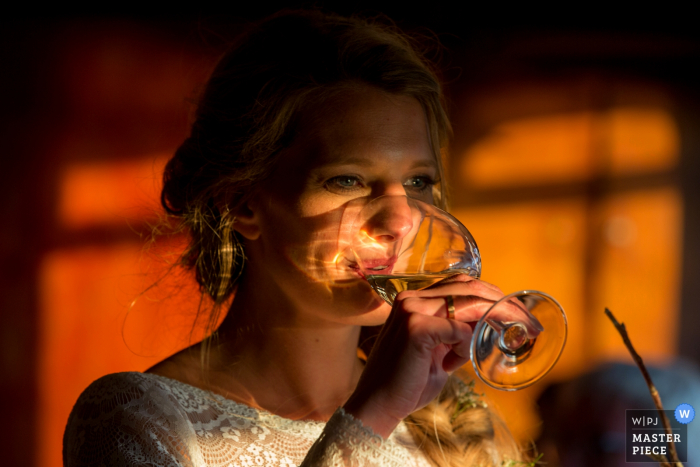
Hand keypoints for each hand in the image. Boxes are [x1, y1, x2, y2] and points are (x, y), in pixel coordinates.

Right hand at [343, 275, 508, 437]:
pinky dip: (465, 346)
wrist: (376, 405)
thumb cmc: (407, 383)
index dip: (492, 294)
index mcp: (414, 300)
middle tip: (530, 322)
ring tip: (522, 330)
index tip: (516, 312)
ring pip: (470, 303)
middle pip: (470, 287)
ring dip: (498, 317)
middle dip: (505, 302)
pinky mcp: (417, 328)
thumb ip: (458, 336)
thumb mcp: (438, 352)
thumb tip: (486, 328)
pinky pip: (460, 330)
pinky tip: (450, 363)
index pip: (461, 284)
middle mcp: (411, 298)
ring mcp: (412, 310)